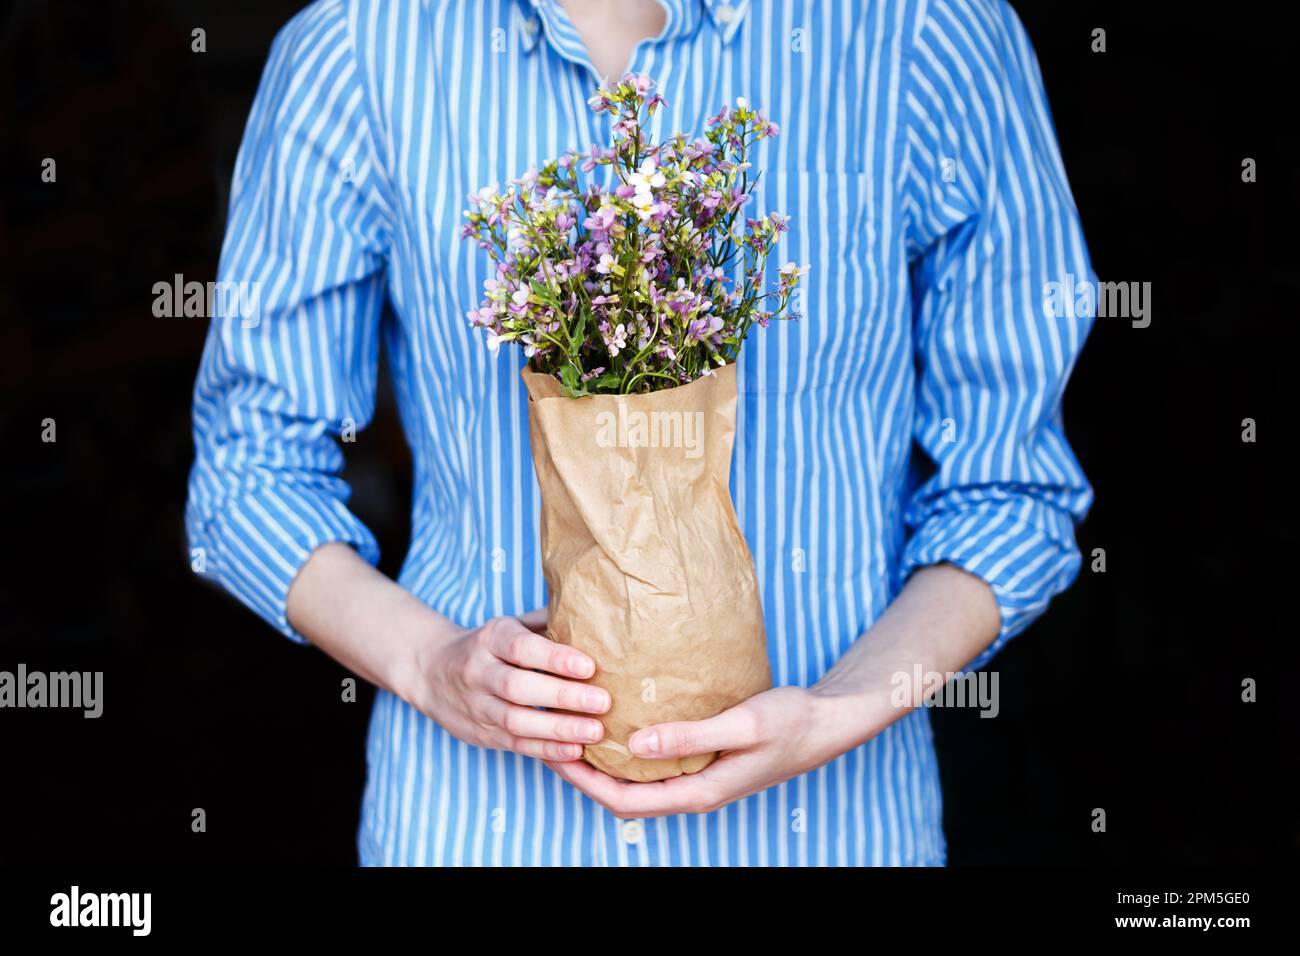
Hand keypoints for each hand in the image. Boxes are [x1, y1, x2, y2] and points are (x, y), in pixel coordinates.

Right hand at [404, 611, 611, 761]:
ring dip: (558, 729)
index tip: (589, 666)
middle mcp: (479, 672)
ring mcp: (477, 706)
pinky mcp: (481, 734)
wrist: (430, 671)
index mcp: (490, 639)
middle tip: (603, 701)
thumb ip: (545, 623)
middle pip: (519, 687)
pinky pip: (514, 744)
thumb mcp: (510, 624)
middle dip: (563, 696)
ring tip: (595, 731)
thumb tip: (592, 616)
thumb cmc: (490, 645)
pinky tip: (574, 751)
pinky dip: (545, 750)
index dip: (555, 658)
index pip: (521, 648)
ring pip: (515, 721)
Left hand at [544, 685, 863, 817]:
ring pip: (637, 781)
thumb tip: (633, 747)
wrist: (826, 723)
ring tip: (574, 728)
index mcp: (699, 792)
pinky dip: (629, 749)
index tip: (554, 751)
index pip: (624, 801)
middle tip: (550, 736)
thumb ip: (689, 736)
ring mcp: (699, 779)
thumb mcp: (742, 724)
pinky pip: (656, 763)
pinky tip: (618, 721)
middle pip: (623, 794)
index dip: (583, 781)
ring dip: (603, 761)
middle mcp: (694, 791)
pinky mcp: (704, 762)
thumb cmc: (790, 722)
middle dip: (583, 772)